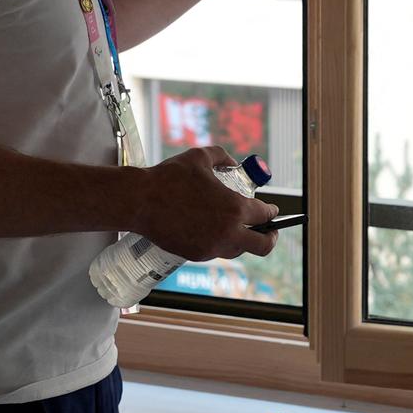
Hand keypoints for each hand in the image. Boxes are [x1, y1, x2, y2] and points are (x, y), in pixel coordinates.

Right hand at [134, 146, 278, 262]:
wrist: (140, 201)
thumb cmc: (169, 177)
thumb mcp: (200, 157)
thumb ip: (223, 157)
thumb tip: (234, 163)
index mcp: (235, 208)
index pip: (264, 215)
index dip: (271, 213)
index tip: (273, 211)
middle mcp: (228, 232)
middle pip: (262, 246)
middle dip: (270, 238)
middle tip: (269, 231)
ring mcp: (212, 247)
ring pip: (238, 250)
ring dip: (242, 240)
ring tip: (239, 229)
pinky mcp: (196, 255)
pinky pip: (216, 252)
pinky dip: (219, 243)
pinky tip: (214, 232)